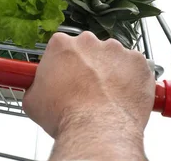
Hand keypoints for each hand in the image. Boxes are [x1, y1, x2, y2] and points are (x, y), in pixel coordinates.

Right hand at [23, 32, 154, 138]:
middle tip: (87, 88)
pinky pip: (135, 67)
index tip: (66, 75)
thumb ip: (35, 86)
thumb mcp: (33, 101)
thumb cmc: (66, 115)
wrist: (96, 129)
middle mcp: (88, 41)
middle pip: (88, 49)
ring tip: (107, 96)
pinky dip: (131, 79)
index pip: (62, 46)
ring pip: (113, 57)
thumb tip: (37, 89)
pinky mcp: (137, 62)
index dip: (64, 63)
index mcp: (61, 45)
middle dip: (88, 65)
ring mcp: (115, 50)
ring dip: (110, 71)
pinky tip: (123, 96)